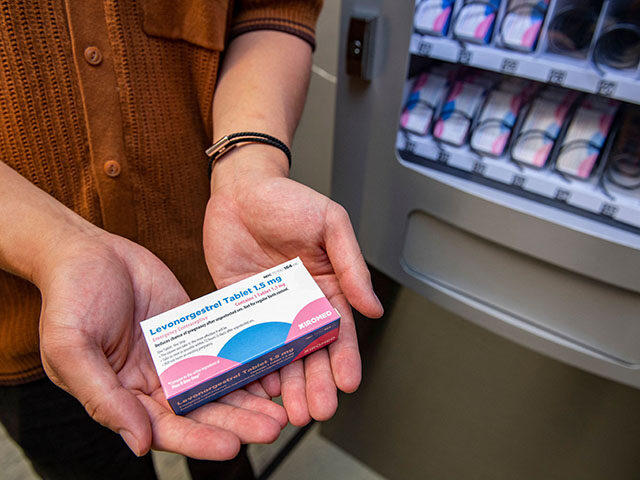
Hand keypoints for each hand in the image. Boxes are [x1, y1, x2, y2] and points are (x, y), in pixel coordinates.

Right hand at [37, 229, 286, 458]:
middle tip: (272, 427)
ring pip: (217, 384)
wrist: (87, 250)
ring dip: (248, 399)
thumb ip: (103, 397)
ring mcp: (176, 355)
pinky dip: (245, 362)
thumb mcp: (71, 348)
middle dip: (237, 422)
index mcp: (123, 395)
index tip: (232, 446)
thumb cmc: (69, 297)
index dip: (199, 440)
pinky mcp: (193, 329)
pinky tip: (270, 370)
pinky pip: (223, 348)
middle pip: (201, 412)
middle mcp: (154, 382)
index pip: (166, 428)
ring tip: (280, 407)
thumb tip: (138, 443)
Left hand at [204, 150, 383, 425]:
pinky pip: (246, 341)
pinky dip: (253, 365)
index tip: (347, 384)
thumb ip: (351, 265)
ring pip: (280, 354)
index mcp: (327, 286)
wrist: (241, 188)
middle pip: (311, 352)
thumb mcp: (330, 225)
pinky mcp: (239, 307)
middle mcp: (299, 303)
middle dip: (315, 383)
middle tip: (317, 410)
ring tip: (289, 411)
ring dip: (286, 384)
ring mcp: (269, 308)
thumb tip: (373, 307)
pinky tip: (257, 387)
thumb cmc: (288, 199)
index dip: (345, 359)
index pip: (340, 331)